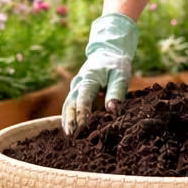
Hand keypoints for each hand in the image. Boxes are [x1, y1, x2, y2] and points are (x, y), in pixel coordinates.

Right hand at [61, 13, 139, 133]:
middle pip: (70, 103)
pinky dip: (69, 116)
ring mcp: (76, 87)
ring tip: (69, 135)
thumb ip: (116, 92)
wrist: (108, 52)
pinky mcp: (77, 91)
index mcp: (89, 78)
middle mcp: (78, 83)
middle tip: (71, 135)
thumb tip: (112, 110)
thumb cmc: (116, 64)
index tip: (83, 126)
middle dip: (70, 119)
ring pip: (68, 105)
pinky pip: (71, 105)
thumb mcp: (120, 75)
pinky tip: (71, 129)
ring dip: (67, 120)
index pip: (83, 98)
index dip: (83, 113)